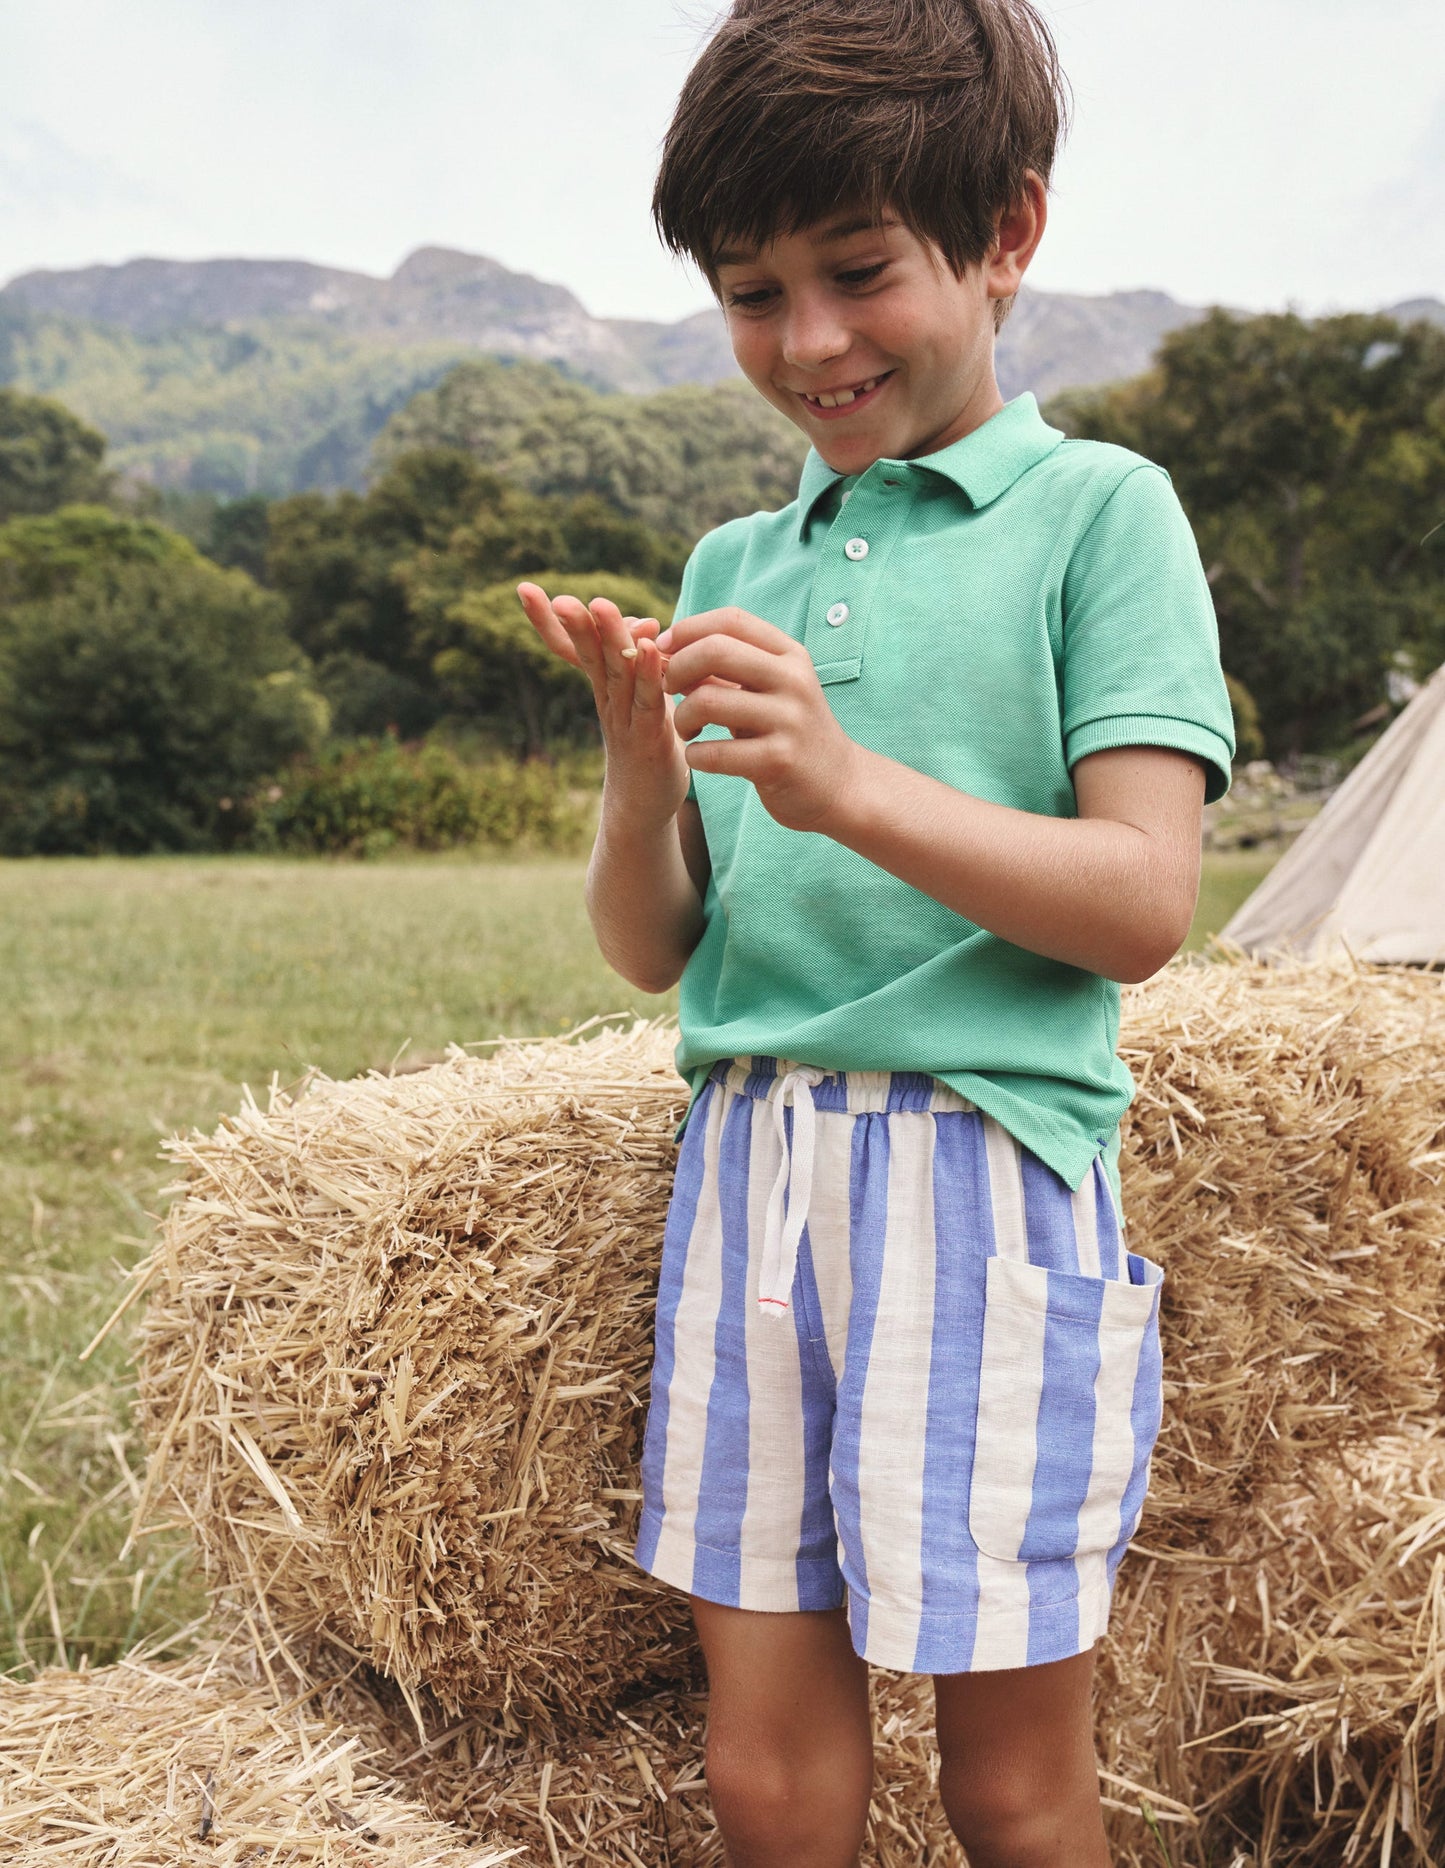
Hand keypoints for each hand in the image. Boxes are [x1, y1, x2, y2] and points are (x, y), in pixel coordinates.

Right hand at [516, 584, 689, 821]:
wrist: (643, 802)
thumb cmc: (645, 740)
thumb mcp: (640, 694)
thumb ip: (640, 660)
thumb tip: (646, 624)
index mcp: (600, 684)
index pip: (569, 647)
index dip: (547, 621)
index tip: (523, 588)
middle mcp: (605, 699)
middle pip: (587, 655)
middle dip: (573, 625)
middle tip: (559, 598)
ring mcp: (624, 720)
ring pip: (615, 672)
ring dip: (608, 640)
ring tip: (598, 607)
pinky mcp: (650, 738)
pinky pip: (647, 700)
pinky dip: (648, 672)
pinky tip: (649, 647)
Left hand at [656, 606, 860, 831]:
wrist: (838, 783)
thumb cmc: (788, 732)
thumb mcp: (765, 691)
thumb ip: (724, 670)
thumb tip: (667, 650)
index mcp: (789, 655)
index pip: (731, 620)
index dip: (688, 629)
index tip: (664, 650)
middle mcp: (793, 680)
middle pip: (715, 650)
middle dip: (678, 668)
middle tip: (669, 690)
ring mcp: (789, 720)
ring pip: (708, 700)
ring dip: (682, 716)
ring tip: (687, 729)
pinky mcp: (780, 760)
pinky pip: (716, 752)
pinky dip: (695, 755)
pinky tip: (699, 757)